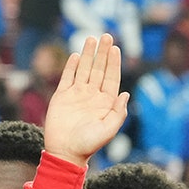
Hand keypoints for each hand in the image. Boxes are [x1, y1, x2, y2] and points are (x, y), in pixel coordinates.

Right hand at [45, 34, 130, 167]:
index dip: (114, 63)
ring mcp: (77, 95)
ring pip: (84, 69)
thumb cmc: (89, 144)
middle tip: (107, 36)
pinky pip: (68, 77)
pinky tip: (77, 55)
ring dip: (89, 54)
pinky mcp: (62, 96)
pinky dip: (72, 66)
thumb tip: (126, 93)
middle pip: (99, 69)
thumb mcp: (108, 130)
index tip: (116, 49)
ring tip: (92, 38)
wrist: (65, 152)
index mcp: (105, 103)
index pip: (111, 78)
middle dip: (103, 53)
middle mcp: (92, 96)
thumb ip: (118, 112)